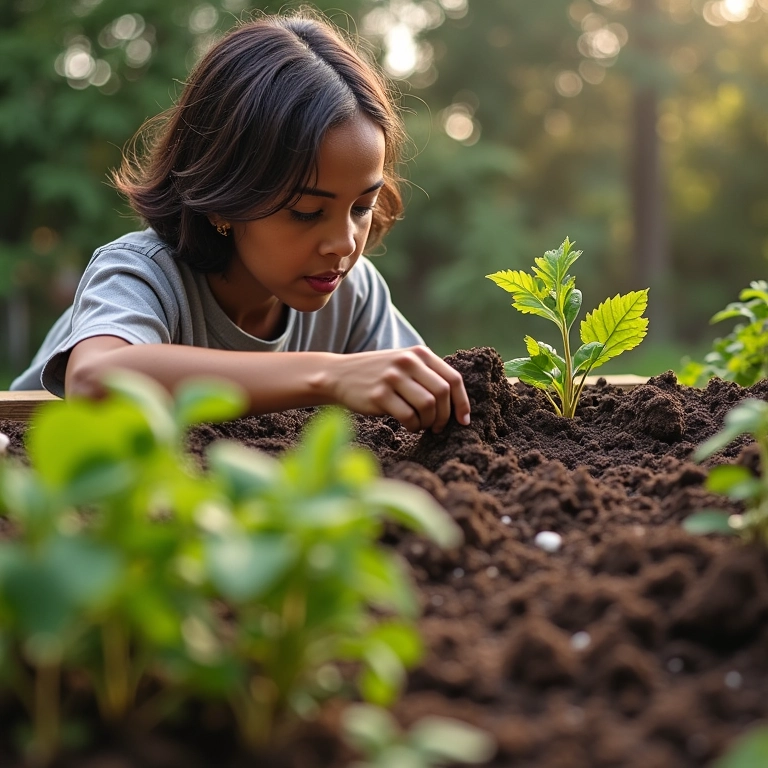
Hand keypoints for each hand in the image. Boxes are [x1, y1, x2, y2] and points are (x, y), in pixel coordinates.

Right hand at [325, 346, 470, 432]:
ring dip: (428, 422)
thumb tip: (457, 404)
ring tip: (420, 425)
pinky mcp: (379, 395)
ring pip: (428, 406)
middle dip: (445, 416)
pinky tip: (408, 425)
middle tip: (438, 427)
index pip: (453, 379)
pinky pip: (409, 417)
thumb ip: (428, 374)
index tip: (463, 420)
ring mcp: (392, 377)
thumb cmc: (378, 375)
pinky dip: (413, 426)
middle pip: (442, 394)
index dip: (462, 403)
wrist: (339, 375)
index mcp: (419, 353)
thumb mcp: (404, 364)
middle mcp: (407, 362)